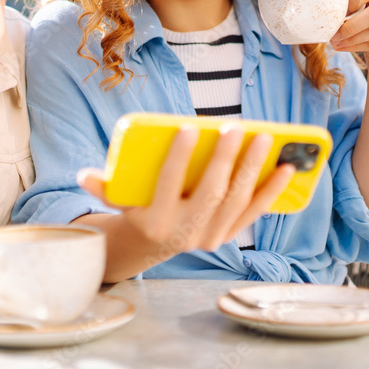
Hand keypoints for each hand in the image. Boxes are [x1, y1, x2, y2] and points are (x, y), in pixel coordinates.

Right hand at [78, 126, 294, 254]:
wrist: (153, 242)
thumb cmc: (138, 205)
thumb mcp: (119, 198)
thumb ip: (104, 186)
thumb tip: (83, 176)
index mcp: (154, 219)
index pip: (167, 183)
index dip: (178, 156)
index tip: (189, 127)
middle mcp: (183, 232)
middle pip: (209, 192)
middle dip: (225, 159)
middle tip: (236, 126)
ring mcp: (208, 237)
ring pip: (235, 200)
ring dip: (253, 170)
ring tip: (265, 139)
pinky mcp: (227, 236)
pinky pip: (253, 212)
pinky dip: (271, 190)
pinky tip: (286, 168)